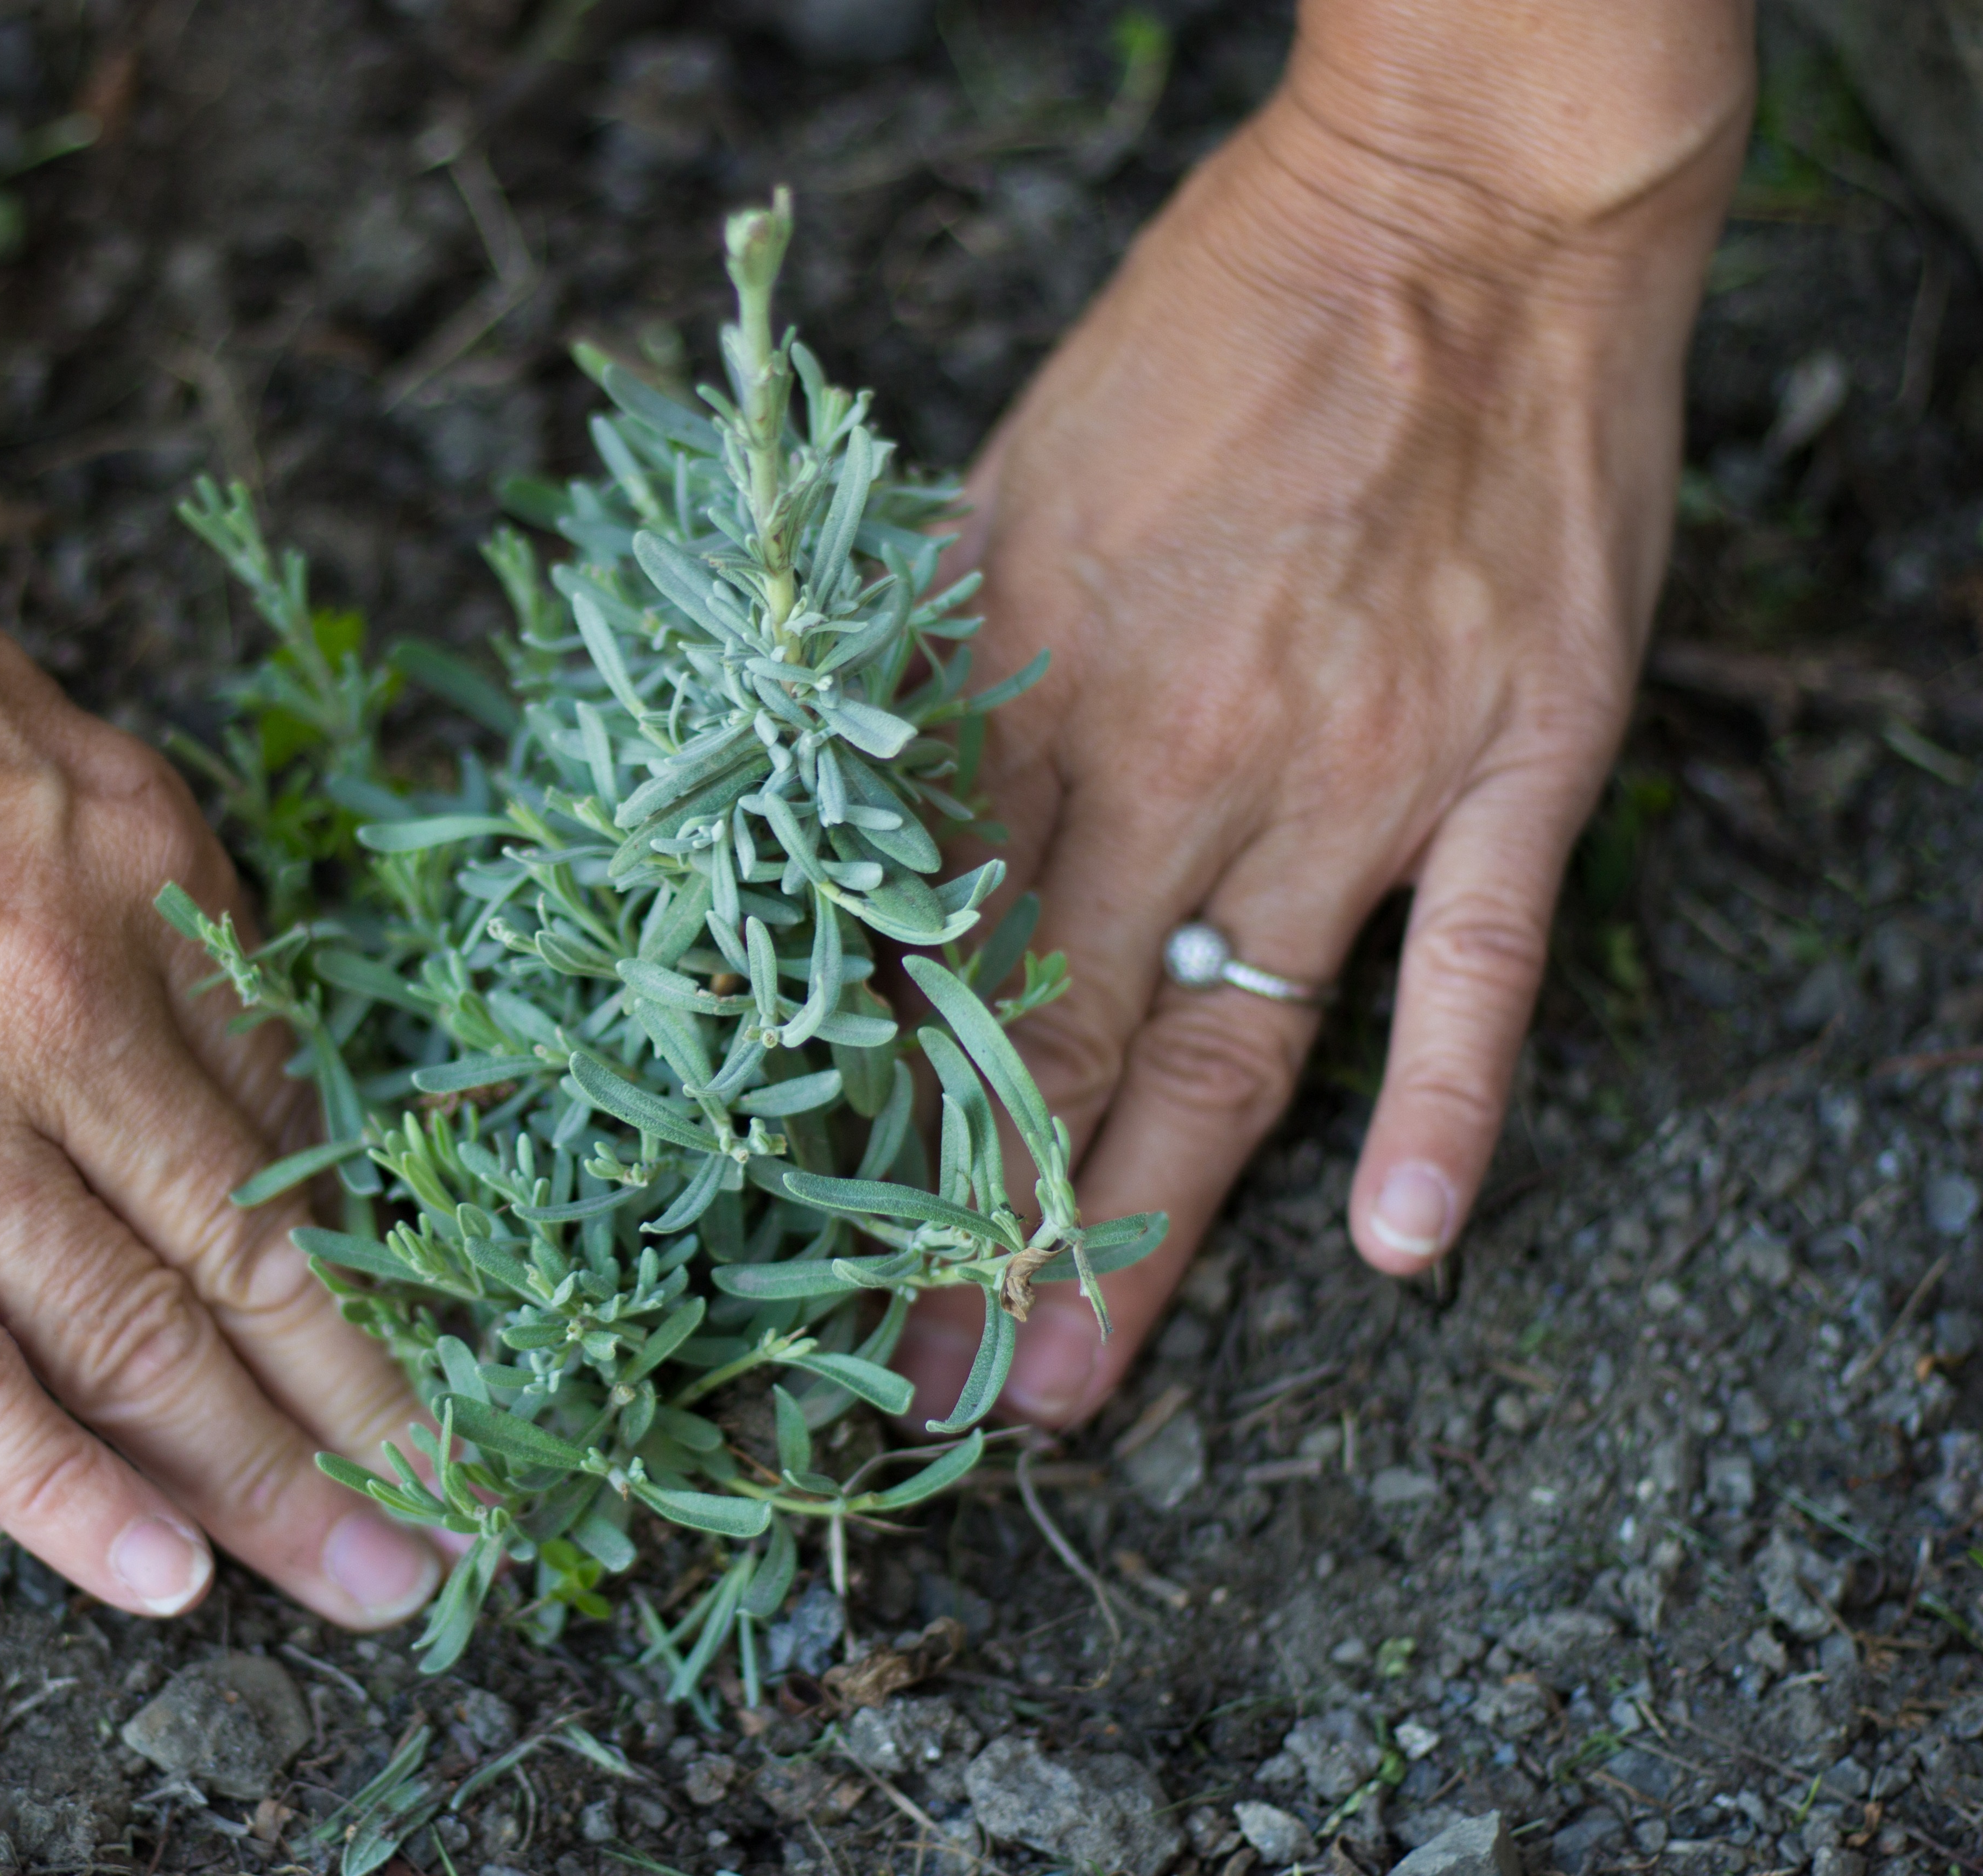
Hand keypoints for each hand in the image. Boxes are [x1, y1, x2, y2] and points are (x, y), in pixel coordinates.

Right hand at [0, 456, 444, 1625]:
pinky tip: (161, 1575)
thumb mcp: (6, 709)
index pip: (291, 1109)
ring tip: (369, 1582)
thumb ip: (113, 862)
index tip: (423, 1335)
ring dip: (271, 1479)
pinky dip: (68, 1492)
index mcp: (139, 867)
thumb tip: (198, 983)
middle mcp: (68, 1003)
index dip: (371, 1248)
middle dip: (376, 1404)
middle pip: (259, 1248)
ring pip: (145, 1335)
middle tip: (463, 1519)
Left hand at [896, 37, 1747, 1427]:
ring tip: (1074, 1380)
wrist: (1454, 210)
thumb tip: (847, 855)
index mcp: (1033, 690)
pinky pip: (1478, 969)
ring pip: (1230, 1045)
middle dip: (980, 1232)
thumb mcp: (1000, 495)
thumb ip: (935, 687)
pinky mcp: (1517, 758)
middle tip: (926, 1391)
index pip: (932, 964)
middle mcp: (1181, 755)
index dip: (875, 1130)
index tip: (821, 1262)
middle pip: (1058, 1041)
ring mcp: (1360, 770)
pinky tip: (1398, 1249)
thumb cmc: (1207, 338)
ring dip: (1150, 1227)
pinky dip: (1445, 1112)